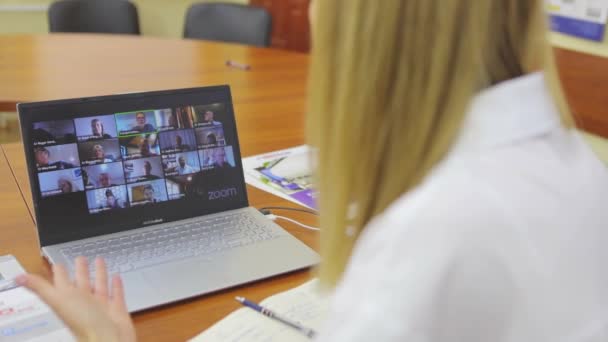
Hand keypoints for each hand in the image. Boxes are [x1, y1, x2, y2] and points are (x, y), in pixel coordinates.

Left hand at [15, 257, 135, 341]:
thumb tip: (20, 278)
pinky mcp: (116, 310)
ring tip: (100, 261)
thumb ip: (40, 287)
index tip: (58, 263)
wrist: (106, 338)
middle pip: (81, 283)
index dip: (59, 272)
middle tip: (80, 258)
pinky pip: (116, 295)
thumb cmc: (82, 323)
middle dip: (80, 270)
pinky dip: (117, 286)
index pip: (62, 282)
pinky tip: (116, 277)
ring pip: (100, 286)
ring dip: (100, 273)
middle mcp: (84, 303)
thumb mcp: (58, 300)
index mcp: (69, 299)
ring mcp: (100, 307)